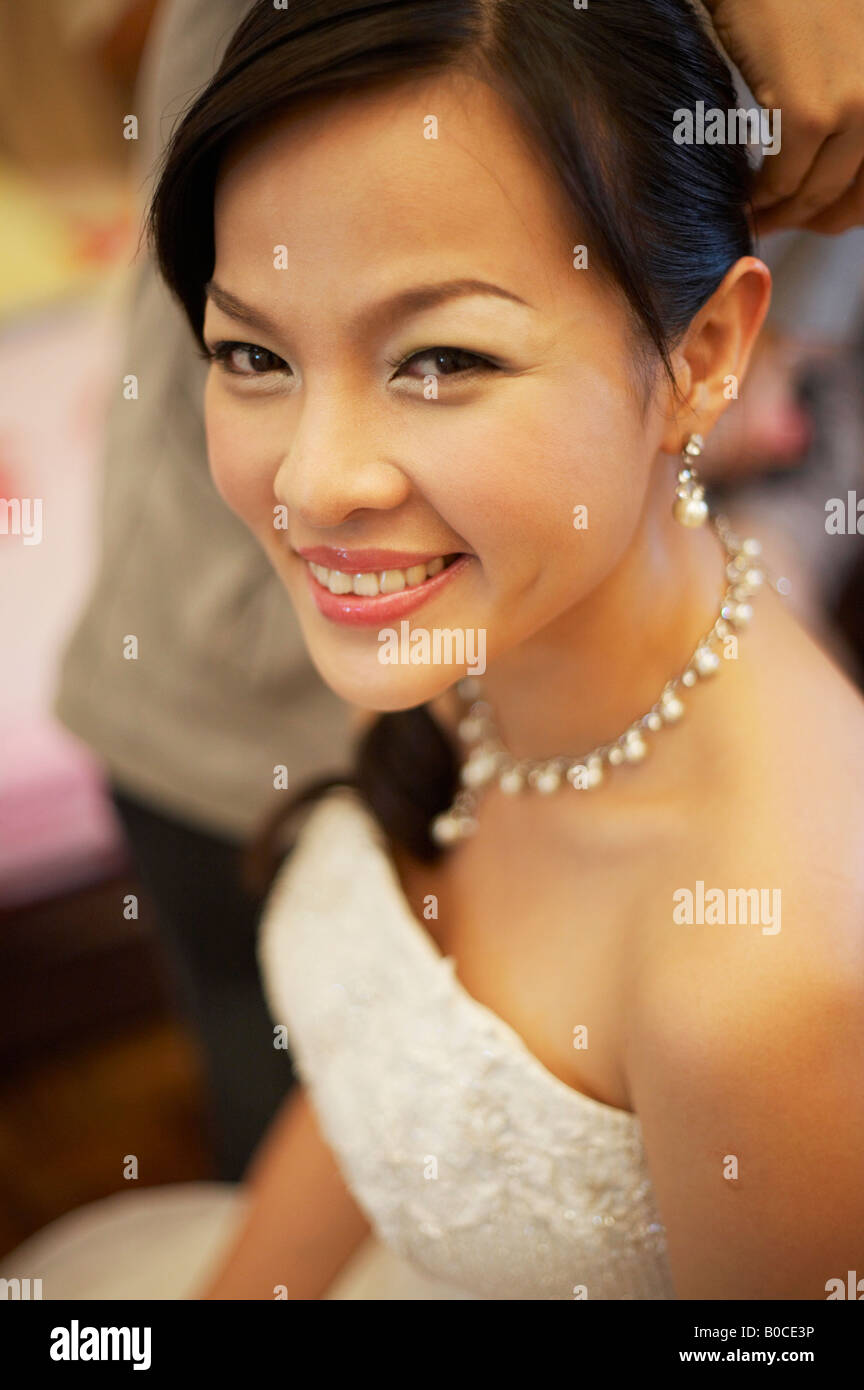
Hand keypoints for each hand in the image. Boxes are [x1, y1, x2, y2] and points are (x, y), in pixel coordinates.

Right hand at [704, 0, 863, 233]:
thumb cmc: (799, 6)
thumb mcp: (852, 58)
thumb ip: (855, 111)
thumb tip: (837, 181)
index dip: (849, 210)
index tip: (817, 220)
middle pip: (855, 194)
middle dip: (815, 218)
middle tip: (782, 224)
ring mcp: (853, 106)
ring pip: (816, 194)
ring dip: (783, 215)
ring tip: (758, 215)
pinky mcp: (807, 113)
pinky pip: (781, 181)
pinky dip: (759, 198)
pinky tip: (745, 196)